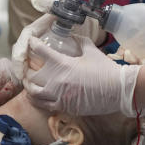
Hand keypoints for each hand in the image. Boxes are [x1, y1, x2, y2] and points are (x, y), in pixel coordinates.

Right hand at [0, 0, 80, 106]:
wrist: (84, 24)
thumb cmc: (73, 15)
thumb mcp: (63, 9)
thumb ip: (50, 4)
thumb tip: (35, 1)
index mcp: (34, 30)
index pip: (22, 41)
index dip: (19, 53)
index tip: (19, 63)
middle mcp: (33, 40)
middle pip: (21, 54)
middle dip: (18, 67)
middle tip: (21, 79)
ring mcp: (38, 49)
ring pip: (26, 63)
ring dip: (24, 74)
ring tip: (27, 86)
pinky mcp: (44, 58)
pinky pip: (36, 68)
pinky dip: (34, 77)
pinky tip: (38, 87)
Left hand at [23, 35, 139, 116]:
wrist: (118, 90)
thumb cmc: (105, 69)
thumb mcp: (91, 51)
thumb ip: (79, 42)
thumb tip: (73, 36)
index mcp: (62, 64)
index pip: (39, 51)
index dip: (32, 44)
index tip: (30, 42)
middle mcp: (57, 80)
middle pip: (31, 76)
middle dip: (27, 70)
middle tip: (27, 67)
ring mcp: (59, 96)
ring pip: (33, 94)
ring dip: (29, 87)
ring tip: (30, 84)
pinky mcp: (65, 108)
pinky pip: (45, 106)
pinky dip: (39, 101)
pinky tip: (39, 97)